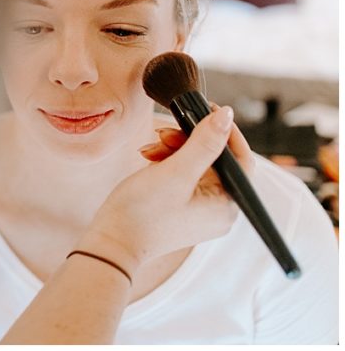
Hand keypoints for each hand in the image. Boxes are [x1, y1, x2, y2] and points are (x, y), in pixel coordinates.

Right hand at [76, 106, 253, 275]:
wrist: (112, 243)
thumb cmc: (142, 212)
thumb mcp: (175, 172)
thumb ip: (204, 143)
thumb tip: (226, 115)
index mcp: (226, 205)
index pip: (240, 160)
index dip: (225, 132)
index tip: (205, 111)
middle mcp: (219, 211)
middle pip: (216, 161)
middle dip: (189, 141)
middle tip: (163, 133)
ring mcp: (200, 212)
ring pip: (197, 166)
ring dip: (174, 150)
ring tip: (149, 149)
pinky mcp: (182, 210)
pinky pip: (184, 177)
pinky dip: (168, 163)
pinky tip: (149, 159)